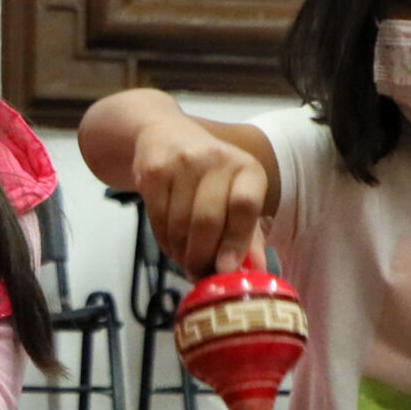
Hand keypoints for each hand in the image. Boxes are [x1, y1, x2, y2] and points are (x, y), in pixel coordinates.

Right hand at [133, 112, 268, 273]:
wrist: (167, 135)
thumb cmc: (211, 175)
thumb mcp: (236, 197)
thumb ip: (249, 236)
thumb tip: (256, 273)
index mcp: (247, 168)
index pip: (244, 205)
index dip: (236, 241)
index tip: (226, 268)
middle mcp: (217, 159)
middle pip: (207, 221)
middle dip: (202, 257)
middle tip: (199, 274)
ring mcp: (182, 163)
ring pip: (179, 225)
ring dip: (181, 253)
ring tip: (186, 260)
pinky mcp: (153, 171)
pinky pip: (158, 220)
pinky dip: (164, 242)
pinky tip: (172, 243)